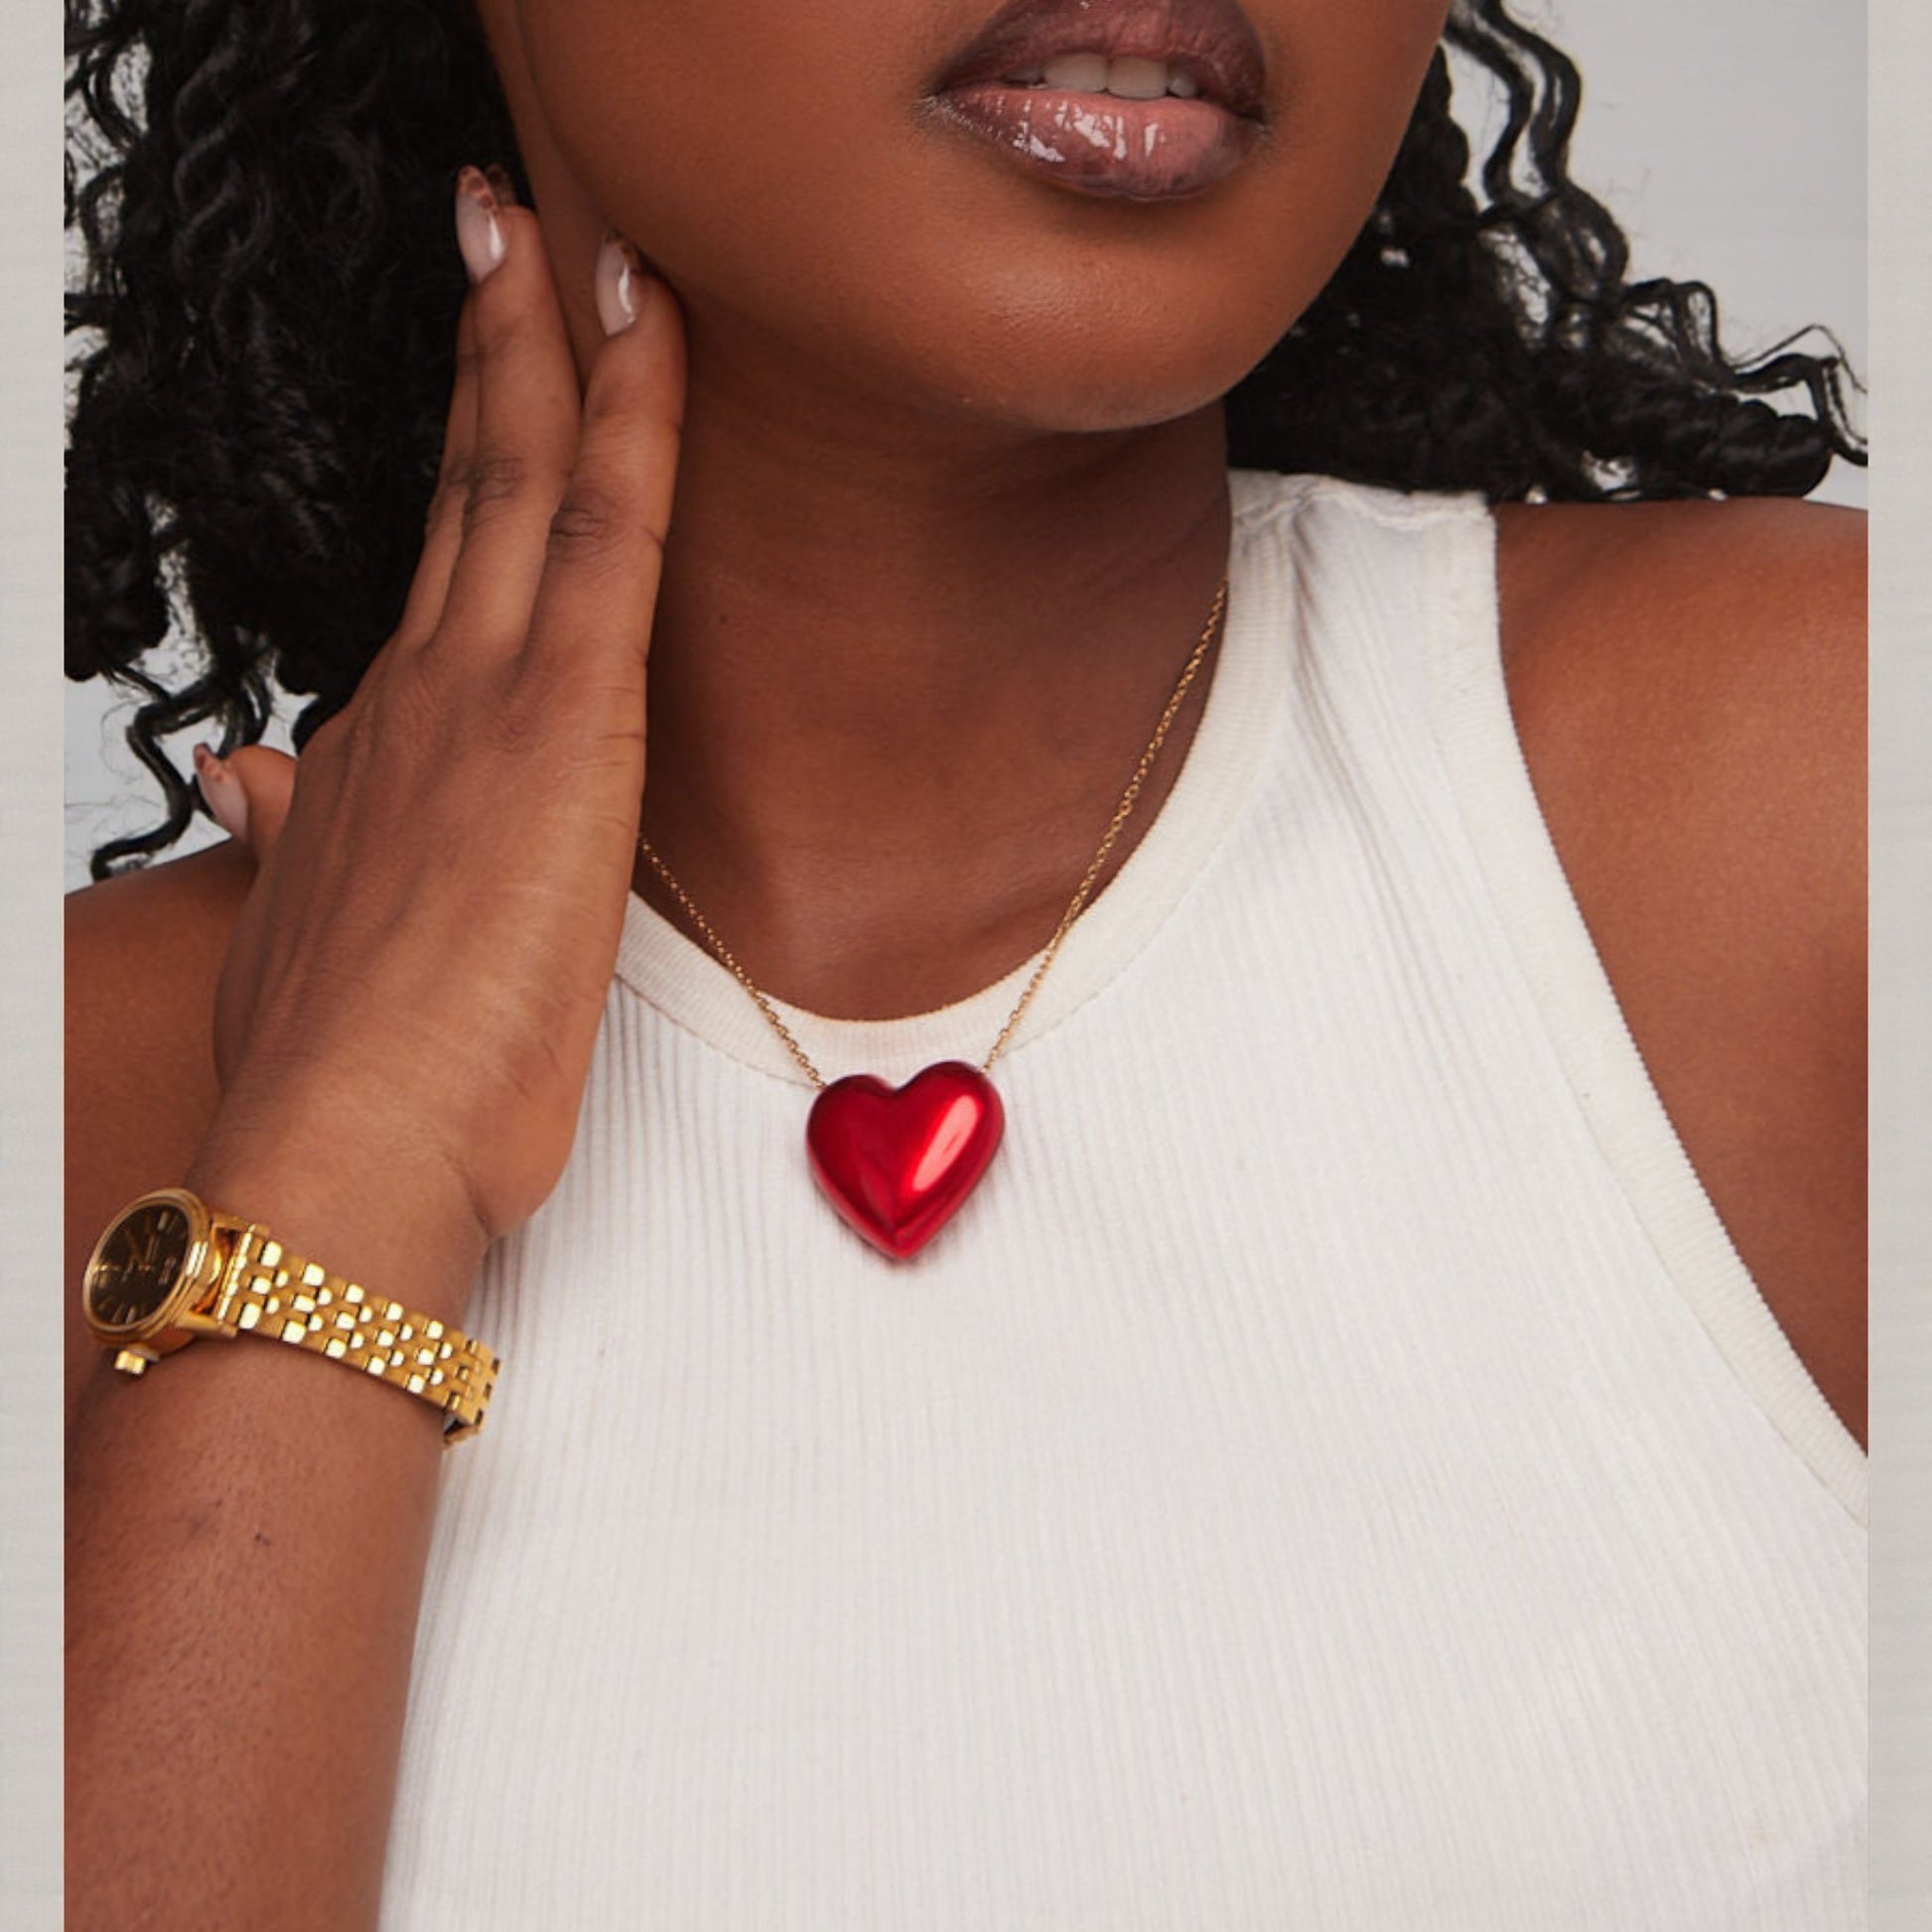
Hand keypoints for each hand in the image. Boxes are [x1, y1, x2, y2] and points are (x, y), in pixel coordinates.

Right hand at [189, 169, 684, 1259]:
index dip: (459, 461)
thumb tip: (256, 782)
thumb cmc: (355, 1074)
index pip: (441, 568)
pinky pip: (607, 528)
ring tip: (561, 234)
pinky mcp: (561, 724)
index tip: (481, 381)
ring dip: (542, 341)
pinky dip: (632, 416)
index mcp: (388, 744)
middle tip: (499, 233)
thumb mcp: (310, 931)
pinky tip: (647, 326)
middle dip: (485, 350)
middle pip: (465, 486)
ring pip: (524, 475)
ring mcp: (485, 694)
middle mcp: (425, 693)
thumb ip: (290, 832)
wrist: (347, 1150)